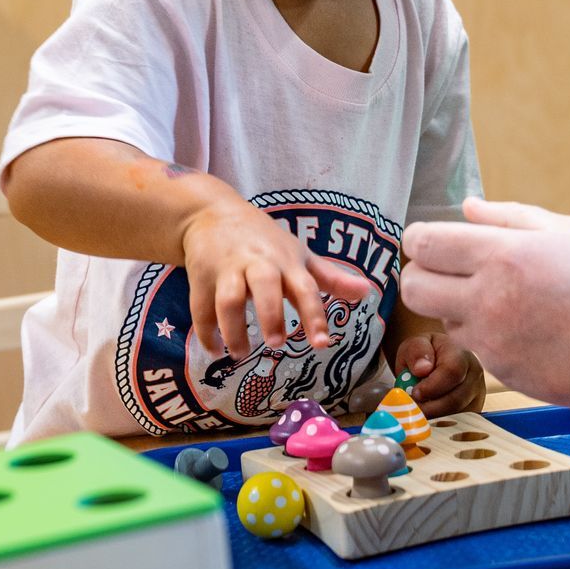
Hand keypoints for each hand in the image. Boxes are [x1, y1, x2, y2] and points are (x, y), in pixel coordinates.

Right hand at [179, 187, 374, 359]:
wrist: (213, 214)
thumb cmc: (264, 240)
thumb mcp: (299, 254)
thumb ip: (331, 277)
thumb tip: (368, 292)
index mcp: (286, 261)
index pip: (305, 287)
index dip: (315, 315)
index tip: (322, 344)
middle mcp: (258, 263)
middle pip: (265, 285)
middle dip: (271, 314)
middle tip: (277, 343)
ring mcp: (227, 268)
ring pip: (227, 298)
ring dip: (234, 328)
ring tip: (240, 353)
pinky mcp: (201, 276)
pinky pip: (201, 307)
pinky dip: (206, 332)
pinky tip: (214, 350)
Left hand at [393, 331, 486, 416]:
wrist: (437, 360)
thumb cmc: (425, 353)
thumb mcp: (416, 343)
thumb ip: (417, 351)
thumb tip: (422, 369)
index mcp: (462, 355)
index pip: (452, 372)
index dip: (432, 386)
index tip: (415, 393)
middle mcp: (474, 376)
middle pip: (457, 399)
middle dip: (431, 408)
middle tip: (412, 408)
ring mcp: (476, 395)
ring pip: (458, 415)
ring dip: (434, 417)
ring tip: (417, 411)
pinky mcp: (473, 411)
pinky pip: (458, 424)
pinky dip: (440, 424)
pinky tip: (428, 417)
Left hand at [401, 198, 569, 411]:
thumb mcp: (561, 230)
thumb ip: (506, 217)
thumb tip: (467, 209)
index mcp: (500, 255)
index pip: (424, 244)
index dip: (422, 240)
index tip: (435, 241)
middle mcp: (487, 299)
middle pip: (414, 287)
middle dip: (423, 275)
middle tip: (449, 271)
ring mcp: (491, 340)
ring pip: (441, 319)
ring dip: (456, 307)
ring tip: (500, 299)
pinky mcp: (501, 370)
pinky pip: (473, 346)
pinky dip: (484, 335)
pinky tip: (520, 326)